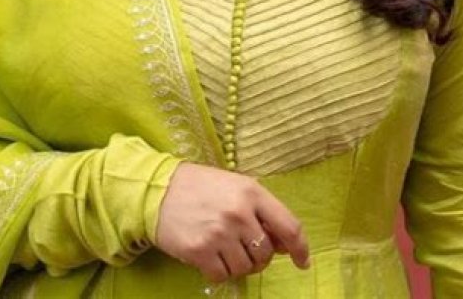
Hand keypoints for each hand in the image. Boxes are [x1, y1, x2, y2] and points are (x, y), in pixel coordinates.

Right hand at [154, 162, 309, 283]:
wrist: (158, 189)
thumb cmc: (202, 186)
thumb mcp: (236, 186)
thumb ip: (262, 210)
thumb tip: (285, 244)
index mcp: (252, 192)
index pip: (289, 226)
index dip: (301, 248)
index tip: (303, 261)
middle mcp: (239, 213)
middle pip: (266, 253)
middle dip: (259, 256)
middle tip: (244, 246)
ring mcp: (219, 233)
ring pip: (245, 268)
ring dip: (238, 264)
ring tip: (224, 248)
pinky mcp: (200, 251)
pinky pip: (222, 276)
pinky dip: (219, 271)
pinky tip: (209, 255)